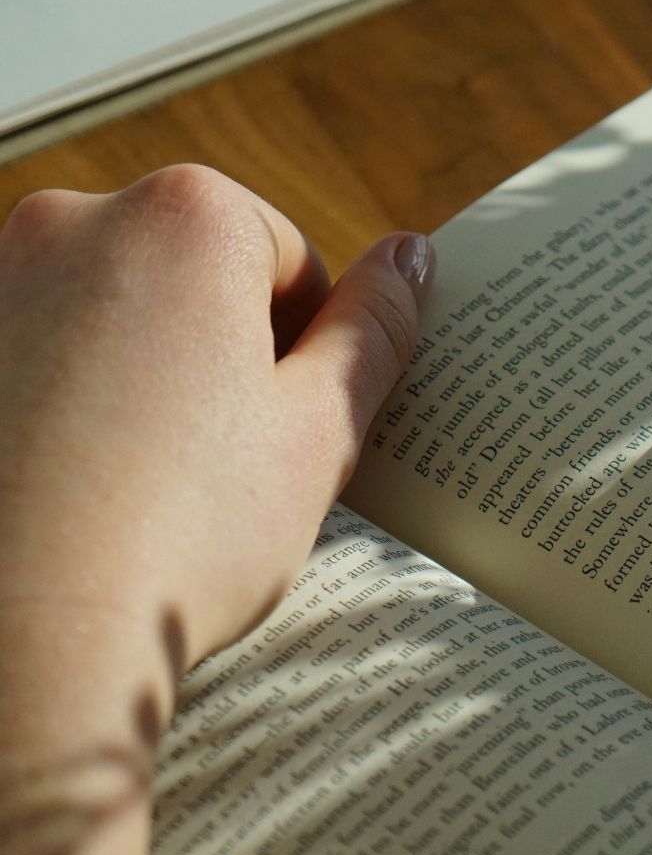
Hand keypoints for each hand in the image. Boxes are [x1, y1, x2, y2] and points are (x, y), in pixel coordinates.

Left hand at [0, 164, 429, 676]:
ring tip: (149, 481)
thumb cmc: (180, 534)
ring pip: (113, 312)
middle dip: (223, 352)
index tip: (290, 428)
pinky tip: (80, 482)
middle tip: (229, 463)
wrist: (19, 635)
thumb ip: (374, 330)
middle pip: (196, 272)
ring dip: (146, 374)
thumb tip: (409, 258)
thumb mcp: (318, 432)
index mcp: (187, 218)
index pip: (292, 258)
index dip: (310, 350)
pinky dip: (68, 399)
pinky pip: (37, 350)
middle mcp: (73, 219)